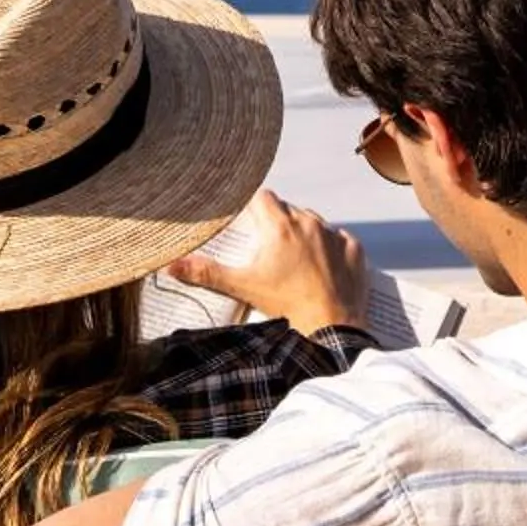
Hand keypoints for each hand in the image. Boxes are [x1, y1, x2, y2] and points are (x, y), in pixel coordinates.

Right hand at [169, 189, 369, 335]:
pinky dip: (330, 249)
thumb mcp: (242, 287)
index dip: (253, 208)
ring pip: (314, 223)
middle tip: (268, 250)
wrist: (331, 328)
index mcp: (280, 225)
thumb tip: (172, 265)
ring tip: (294, 261)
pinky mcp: (354, 249)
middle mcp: (309, 222)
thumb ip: (206, 273)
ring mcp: (335, 234)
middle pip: (288, 210)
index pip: (262, 198)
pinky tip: (322, 267)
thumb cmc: (286, 306)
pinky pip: (339, 240)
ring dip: (304, 235)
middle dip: (277, 224)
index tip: (248, 222)